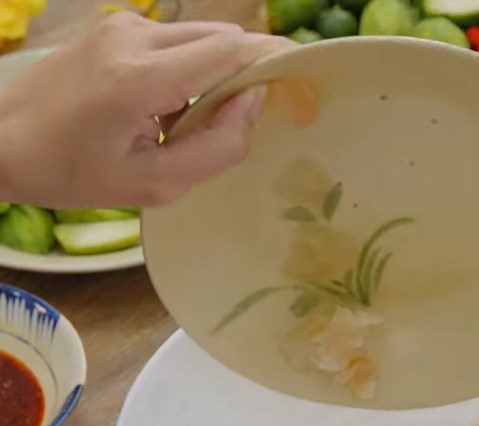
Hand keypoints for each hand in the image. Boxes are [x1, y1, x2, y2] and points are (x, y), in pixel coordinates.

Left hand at [0, 13, 290, 207]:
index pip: (232, 49)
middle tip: (231, 124)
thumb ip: (217, 148)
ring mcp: (122, 25)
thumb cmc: (76, 174)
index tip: (288, 95)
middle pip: (223, 37)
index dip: (267, 68)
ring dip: (212, 75)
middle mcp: (135, 36)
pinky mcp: (114, 26)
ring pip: (201, 37)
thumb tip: (255, 102)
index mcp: (142, 77)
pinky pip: (175, 41)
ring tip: (185, 122)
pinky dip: (187, 70)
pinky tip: (162, 107)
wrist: (4, 141)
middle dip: (241, 76)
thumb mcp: (155, 185)